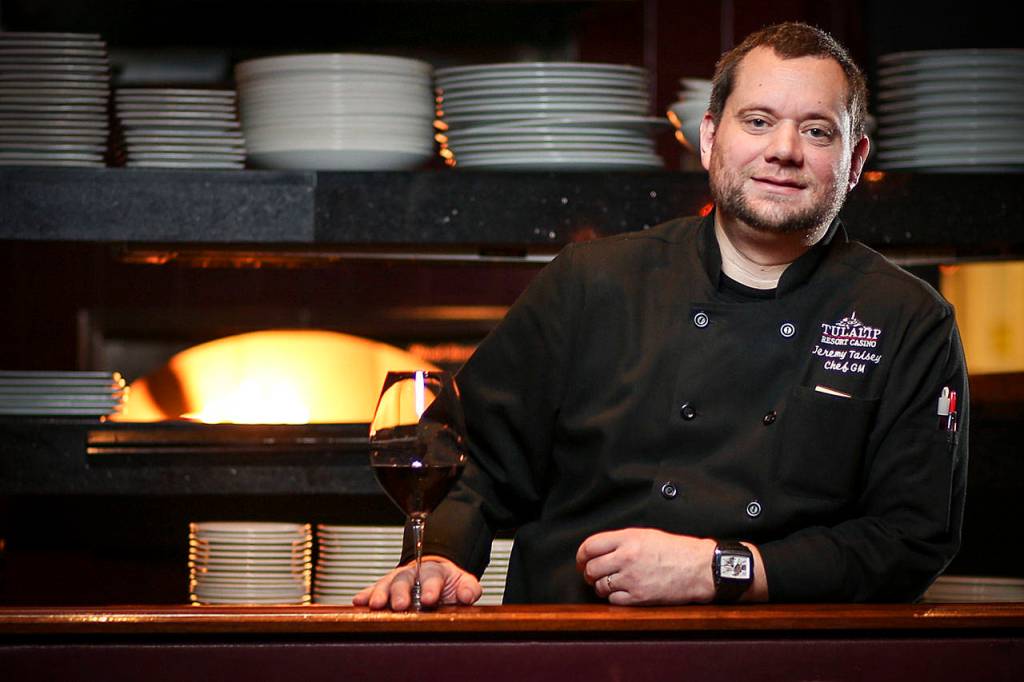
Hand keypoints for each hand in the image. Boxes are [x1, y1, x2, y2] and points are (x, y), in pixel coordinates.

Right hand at [352, 555, 481, 610]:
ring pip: (386, 584)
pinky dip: (366, 595)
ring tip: (376, 605)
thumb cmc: (447, 583)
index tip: (430, 598)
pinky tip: (358, 600)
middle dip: (401, 592)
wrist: (432, 577)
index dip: (431, 587)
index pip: (432, 578)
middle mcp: (412, 574)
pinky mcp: (385, 588)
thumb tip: (466, 596)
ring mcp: (396, 581)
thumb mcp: (463, 583)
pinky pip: (373, 590)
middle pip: (404, 580)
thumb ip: (468, 588)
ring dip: (380, 594)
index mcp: (434, 572)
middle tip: (400, 604)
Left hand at [575, 528, 717, 604]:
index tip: (581, 561)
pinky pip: (613, 600)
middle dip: (588, 573)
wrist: (699, 568)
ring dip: (601, 587)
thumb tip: (598, 550)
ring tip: (611, 584)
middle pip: (591, 568)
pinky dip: (615, 598)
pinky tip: (623, 592)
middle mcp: (626, 557)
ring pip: (600, 586)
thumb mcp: (646, 535)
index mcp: (628, 538)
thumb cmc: (676, 550)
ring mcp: (632, 578)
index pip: (590, 546)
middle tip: (592, 575)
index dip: (581, 555)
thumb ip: (621, 541)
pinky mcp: (639, 597)